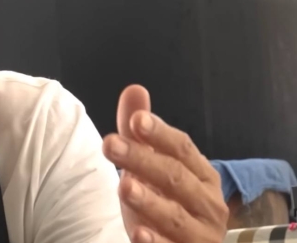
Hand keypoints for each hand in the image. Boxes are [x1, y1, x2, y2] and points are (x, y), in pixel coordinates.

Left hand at [103, 85, 228, 242]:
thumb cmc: (168, 200)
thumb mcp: (153, 166)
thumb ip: (142, 133)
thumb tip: (135, 89)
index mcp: (201, 174)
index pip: (181, 148)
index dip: (160, 133)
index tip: (135, 120)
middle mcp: (207, 203)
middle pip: (175, 177)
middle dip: (142, 160)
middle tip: (110, 145)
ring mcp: (200, 233)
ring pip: (176, 216)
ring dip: (150, 202)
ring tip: (125, 186)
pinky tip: (139, 234)